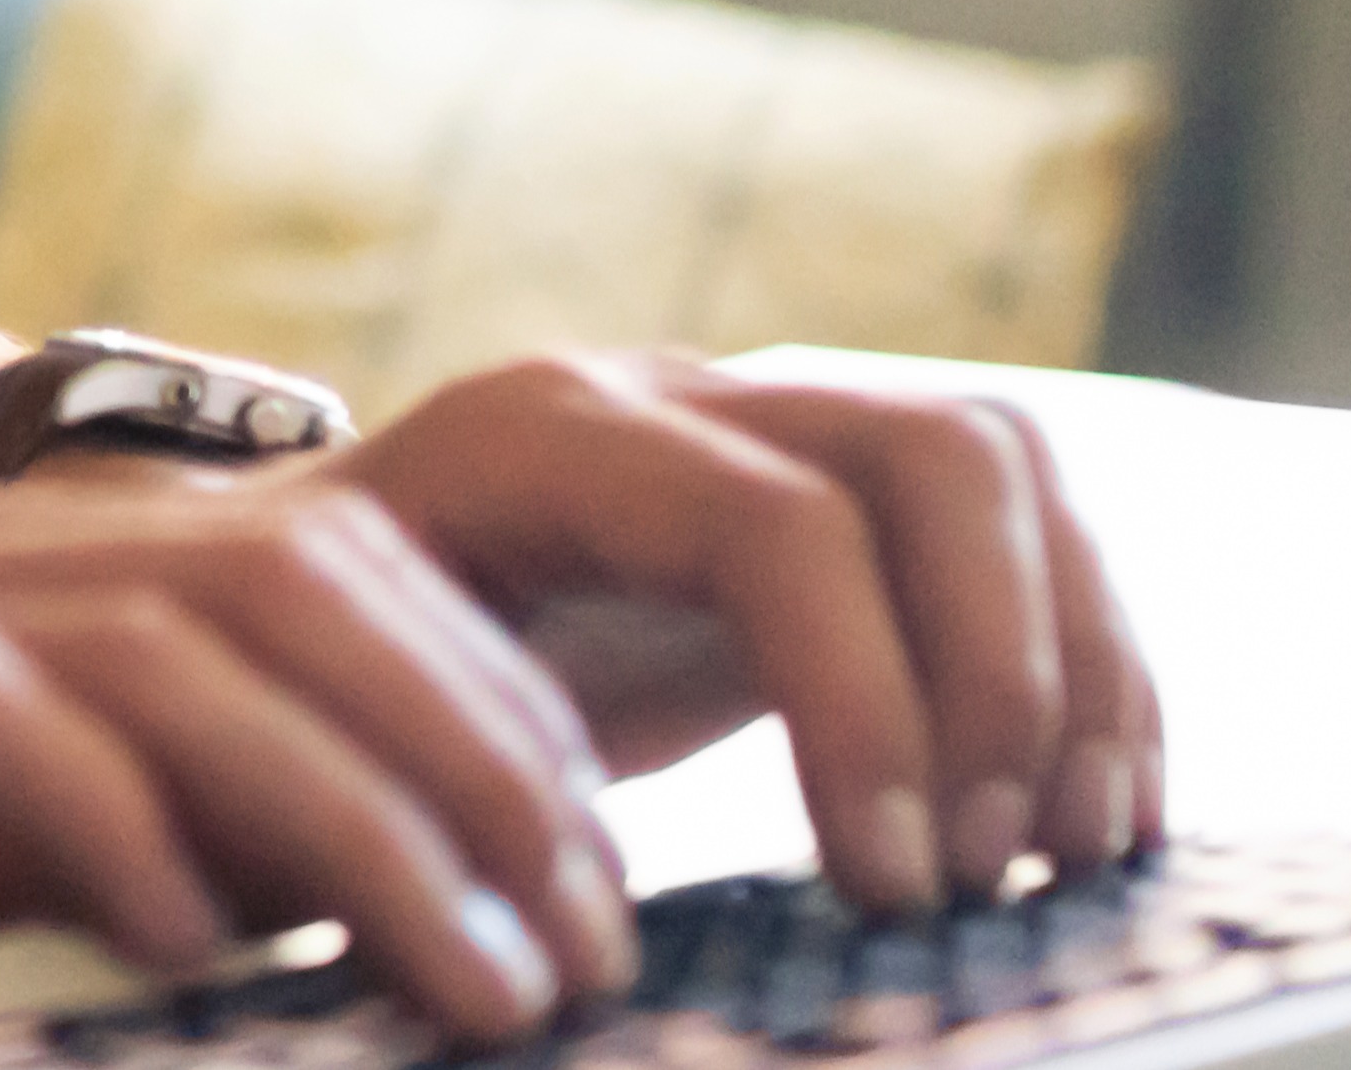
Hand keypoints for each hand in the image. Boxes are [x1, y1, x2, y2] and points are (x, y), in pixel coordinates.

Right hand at [0, 468, 641, 1069]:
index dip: (496, 729)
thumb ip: (78, 884)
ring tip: (488, 982)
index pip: (325, 586)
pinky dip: (122, 828)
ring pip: (189, 630)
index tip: (599, 914)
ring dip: (374, 809)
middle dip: (490, 758)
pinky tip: (200, 951)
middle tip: (591, 953)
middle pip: (304, 577)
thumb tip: (293, 947)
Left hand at [307, 353, 1165, 916]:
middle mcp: (669, 393)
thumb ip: (424, 803)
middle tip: (981, 871)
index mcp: (534, 438)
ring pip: (996, 467)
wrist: (258, 594)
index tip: (886, 887)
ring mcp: (764, 417)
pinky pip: (1018, 522)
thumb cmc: (279, 690)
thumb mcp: (318, 732)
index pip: (770, 523)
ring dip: (1069, 665)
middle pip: (929, 454)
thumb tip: (546, 956)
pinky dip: (1084, 661)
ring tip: (1059, 855)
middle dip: (996, 676)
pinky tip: (1091, 814)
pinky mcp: (832, 490)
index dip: (861, 704)